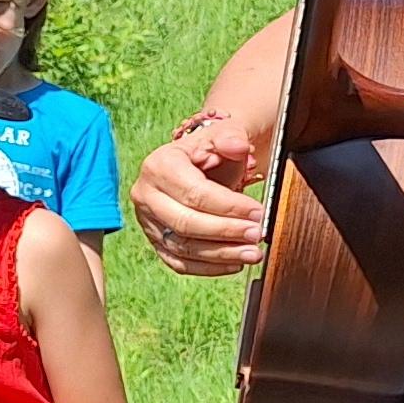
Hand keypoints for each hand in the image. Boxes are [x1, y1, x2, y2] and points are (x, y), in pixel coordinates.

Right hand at [131, 110, 273, 278]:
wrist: (199, 164)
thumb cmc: (211, 151)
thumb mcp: (223, 134)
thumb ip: (231, 137)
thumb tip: (237, 146)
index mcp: (159, 165)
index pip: (194, 193)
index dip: (228, 206)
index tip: (257, 213)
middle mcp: (146, 194)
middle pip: (186, 223)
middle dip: (226, 232)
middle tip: (257, 235)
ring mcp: (148, 222)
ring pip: (184, 247)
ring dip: (221, 254)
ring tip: (252, 253)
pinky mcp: (156, 242)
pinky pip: (179, 263)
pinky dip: (208, 268)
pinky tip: (234, 264)